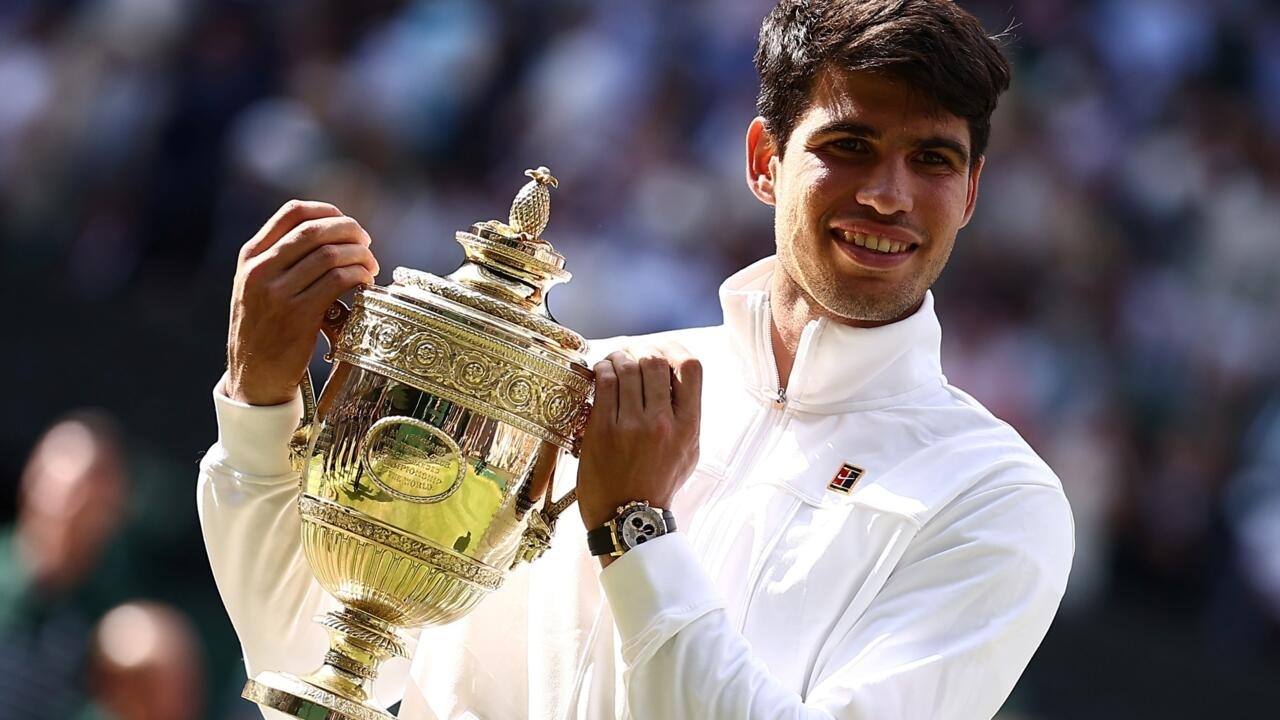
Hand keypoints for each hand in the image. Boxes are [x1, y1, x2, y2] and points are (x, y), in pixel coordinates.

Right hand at [225, 200, 379, 405]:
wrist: (254, 376)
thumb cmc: (265, 330)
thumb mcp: (258, 287)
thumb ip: (281, 260)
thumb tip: (331, 235)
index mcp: (251, 257)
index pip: (293, 212)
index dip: (328, 211)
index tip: (346, 223)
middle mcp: (261, 269)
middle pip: (316, 230)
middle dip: (350, 231)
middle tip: (366, 243)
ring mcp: (278, 293)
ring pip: (330, 254)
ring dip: (359, 256)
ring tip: (370, 266)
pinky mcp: (298, 315)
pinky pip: (338, 280)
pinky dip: (358, 275)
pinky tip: (365, 283)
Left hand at [576, 344, 702, 539]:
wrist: (628, 518)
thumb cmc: (658, 484)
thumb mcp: (688, 453)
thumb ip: (687, 417)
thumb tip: (677, 381)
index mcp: (689, 427)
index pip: (691, 367)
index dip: (675, 349)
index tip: (662, 351)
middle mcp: (663, 423)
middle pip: (655, 361)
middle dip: (641, 350)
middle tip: (632, 354)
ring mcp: (632, 426)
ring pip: (627, 367)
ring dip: (619, 357)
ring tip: (614, 361)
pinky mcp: (603, 430)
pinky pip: (604, 382)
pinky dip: (602, 369)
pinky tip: (601, 373)